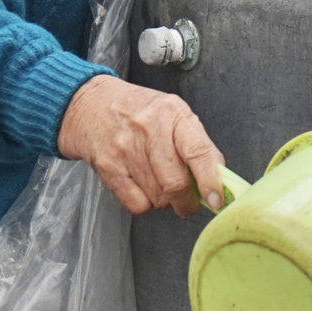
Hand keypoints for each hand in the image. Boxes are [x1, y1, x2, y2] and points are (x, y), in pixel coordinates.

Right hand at [57, 75, 226, 216]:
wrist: (91, 105)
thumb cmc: (140, 110)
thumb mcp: (174, 113)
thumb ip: (199, 144)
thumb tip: (220, 179)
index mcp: (173, 114)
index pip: (198, 152)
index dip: (210, 181)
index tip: (217, 200)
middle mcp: (149, 130)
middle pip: (176, 183)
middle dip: (187, 202)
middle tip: (189, 201)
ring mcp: (126, 150)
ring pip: (158, 198)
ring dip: (165, 201)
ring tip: (160, 183)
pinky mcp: (108, 168)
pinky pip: (136, 205)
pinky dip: (145, 204)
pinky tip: (143, 187)